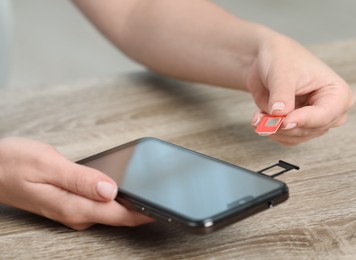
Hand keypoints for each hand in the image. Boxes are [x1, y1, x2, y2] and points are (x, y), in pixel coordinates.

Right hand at [0, 137, 152, 229]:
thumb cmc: (13, 164)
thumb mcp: (48, 165)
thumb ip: (81, 179)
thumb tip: (111, 189)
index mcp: (73, 206)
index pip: (118, 215)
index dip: (144, 212)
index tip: (163, 207)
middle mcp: (75, 213)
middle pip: (118, 216)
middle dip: (142, 209)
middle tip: (163, 198)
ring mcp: (73, 209)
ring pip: (110, 211)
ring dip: (131, 204)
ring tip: (150, 194)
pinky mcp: (71, 203)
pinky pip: (100, 205)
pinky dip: (116, 199)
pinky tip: (124, 190)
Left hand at [247, 30, 353, 144]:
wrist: (267, 60)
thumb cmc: (282, 59)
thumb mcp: (282, 73)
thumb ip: (282, 95)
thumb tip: (280, 114)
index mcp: (338, 94)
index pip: (325, 115)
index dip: (303, 120)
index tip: (284, 121)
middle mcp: (330, 111)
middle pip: (310, 130)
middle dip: (283, 126)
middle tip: (262, 119)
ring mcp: (314, 121)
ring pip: (296, 137)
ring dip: (273, 129)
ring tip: (258, 117)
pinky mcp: (298, 127)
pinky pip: (285, 139)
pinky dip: (270, 131)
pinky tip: (260, 118)